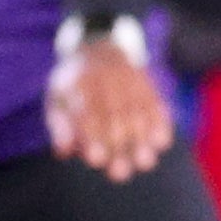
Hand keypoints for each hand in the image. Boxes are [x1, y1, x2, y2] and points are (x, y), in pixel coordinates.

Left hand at [47, 40, 172, 182]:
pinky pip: (156, 101)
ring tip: (145, 163)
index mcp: (79, 84)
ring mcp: (128, 80)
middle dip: (118, 146)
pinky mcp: (146, 82)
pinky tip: (162, 143)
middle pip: (114, 117)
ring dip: (142, 139)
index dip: (91, 137)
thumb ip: (60, 126)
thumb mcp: (58, 99)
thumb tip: (63, 153)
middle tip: (119, 174)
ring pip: (137, 112)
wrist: (98, 46)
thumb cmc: (73, 84)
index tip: (95, 161)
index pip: (86, 113)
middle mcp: (105, 80)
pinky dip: (161, 121)